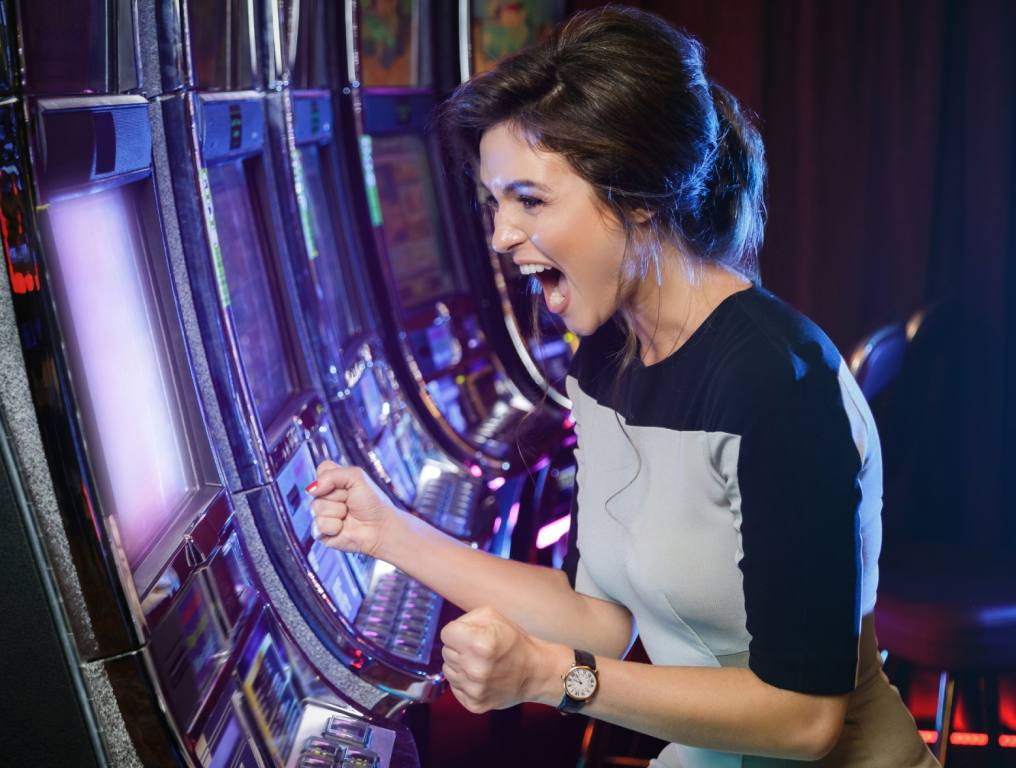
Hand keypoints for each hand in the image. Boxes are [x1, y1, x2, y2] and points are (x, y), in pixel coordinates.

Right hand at [307, 461, 396, 558]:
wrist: (380, 527)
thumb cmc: (372, 502)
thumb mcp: (356, 477)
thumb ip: (332, 475)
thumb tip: (310, 489)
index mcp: (333, 481)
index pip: (322, 470)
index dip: (334, 477)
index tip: (349, 485)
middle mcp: (325, 496)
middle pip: (316, 491)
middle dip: (339, 496)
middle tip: (351, 502)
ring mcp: (322, 514)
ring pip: (316, 508)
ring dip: (338, 512)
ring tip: (349, 515)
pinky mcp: (321, 532)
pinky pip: (318, 525)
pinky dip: (334, 527)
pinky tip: (343, 528)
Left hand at [439, 606, 558, 712]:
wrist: (534, 673)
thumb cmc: (514, 642)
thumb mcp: (494, 617)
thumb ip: (467, 620)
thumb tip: (450, 633)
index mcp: (479, 643)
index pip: (446, 634)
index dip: (458, 631)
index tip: (470, 635)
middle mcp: (474, 669)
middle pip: (446, 652)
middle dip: (459, 648)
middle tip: (479, 650)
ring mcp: (474, 690)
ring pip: (448, 671)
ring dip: (460, 666)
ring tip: (480, 664)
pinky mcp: (474, 705)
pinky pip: (455, 688)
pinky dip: (464, 682)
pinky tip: (481, 678)